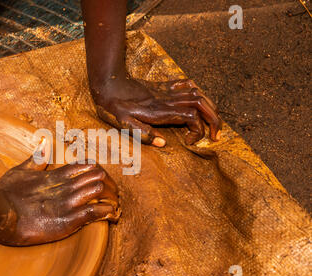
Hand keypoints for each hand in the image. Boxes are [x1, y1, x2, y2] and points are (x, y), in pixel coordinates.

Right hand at [0, 141, 119, 245]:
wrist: (0, 214)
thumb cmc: (6, 193)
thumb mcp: (20, 171)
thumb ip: (36, 158)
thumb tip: (44, 142)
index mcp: (54, 176)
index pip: (80, 167)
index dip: (90, 168)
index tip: (96, 169)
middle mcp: (64, 187)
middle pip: (92, 177)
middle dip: (101, 180)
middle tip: (108, 184)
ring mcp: (67, 203)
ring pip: (95, 191)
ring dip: (104, 194)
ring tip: (110, 197)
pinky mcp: (68, 220)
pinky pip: (93, 213)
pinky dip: (104, 212)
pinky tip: (110, 213)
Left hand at [92, 77, 221, 145]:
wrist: (108, 82)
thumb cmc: (113, 106)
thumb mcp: (123, 124)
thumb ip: (143, 133)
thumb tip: (163, 143)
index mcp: (160, 111)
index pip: (191, 119)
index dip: (198, 131)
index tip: (189, 142)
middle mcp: (168, 99)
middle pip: (202, 105)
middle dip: (214, 119)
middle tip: (216, 136)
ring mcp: (166, 91)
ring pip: (198, 94)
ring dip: (210, 107)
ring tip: (213, 121)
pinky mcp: (163, 85)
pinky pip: (187, 84)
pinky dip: (197, 91)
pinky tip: (197, 100)